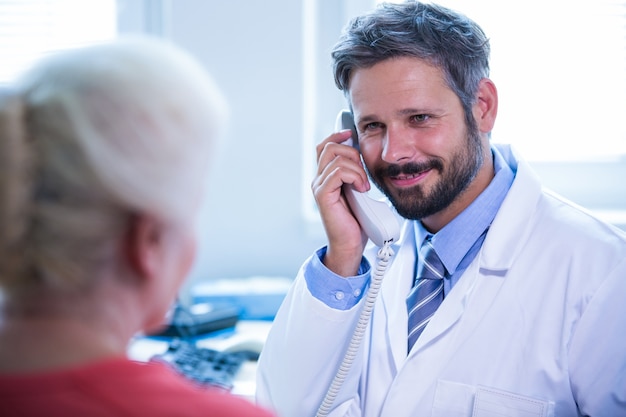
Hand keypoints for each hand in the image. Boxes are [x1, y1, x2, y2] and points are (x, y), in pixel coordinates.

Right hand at [312, 129, 369, 276]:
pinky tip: (361, 189)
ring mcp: (319, 187)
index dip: (337, 136)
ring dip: (357, 168)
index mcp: (326, 177)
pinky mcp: (323, 195)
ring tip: (364, 185)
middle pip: (330, 147)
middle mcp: (318, 180)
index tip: (351, 134)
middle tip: (363, 173)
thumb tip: (363, 154)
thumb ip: (357, 173)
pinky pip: (338, 172)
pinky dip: (355, 176)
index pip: (325, 146)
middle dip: (352, 153)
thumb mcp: (360, 190)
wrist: (352, 245)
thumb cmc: (357, 221)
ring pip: (336, 158)